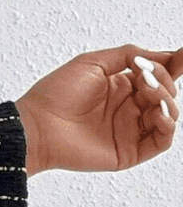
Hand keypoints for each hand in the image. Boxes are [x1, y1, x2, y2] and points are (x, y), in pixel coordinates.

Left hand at [14, 44, 180, 174]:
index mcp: (121, 87)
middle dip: (164, 81)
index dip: (174, 65)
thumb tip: (160, 56)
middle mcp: (128, 108)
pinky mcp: (128, 152)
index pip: (157, 76)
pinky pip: (160, 141)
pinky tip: (158, 114)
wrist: (37, 125)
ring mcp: (129, 130)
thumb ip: (129, 55)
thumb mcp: (93, 62)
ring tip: (149, 92)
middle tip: (147, 77)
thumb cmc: (55, 95)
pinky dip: (167, 126)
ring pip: (167, 116)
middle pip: (165, 93)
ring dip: (166, 101)